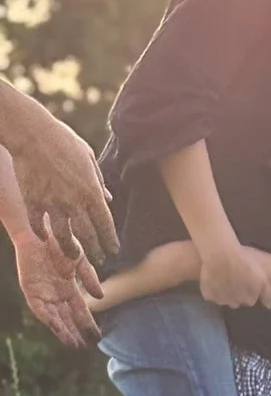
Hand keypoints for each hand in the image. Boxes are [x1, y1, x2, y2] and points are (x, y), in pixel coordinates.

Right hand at [9, 113, 117, 266]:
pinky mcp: (32, 201)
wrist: (33, 133)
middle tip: (99, 261)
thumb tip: (108, 198)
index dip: (110, 240)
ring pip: (63, 236)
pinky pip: (37, 224)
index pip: (105, 224)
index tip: (114, 251)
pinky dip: (41, 233)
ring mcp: (52, 203)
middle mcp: (74, 202)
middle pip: (87, 235)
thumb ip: (99, 181)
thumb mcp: (89, 159)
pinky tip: (44, 238)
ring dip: (70, 250)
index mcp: (91, 191)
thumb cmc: (64, 142)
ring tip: (74, 257)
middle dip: (95, 251)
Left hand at [14, 224, 102, 347]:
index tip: (97, 336)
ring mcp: (43, 292)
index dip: (88, 323)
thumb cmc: (62, 242)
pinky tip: (58, 328)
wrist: (41, 230)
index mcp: (69, 287)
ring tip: (73, 343)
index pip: (80, 310)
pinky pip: (40, 308)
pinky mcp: (31, 289)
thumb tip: (100, 297)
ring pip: (54, 316)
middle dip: (75, 331)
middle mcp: (56, 293)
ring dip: (63, 330)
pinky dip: (49, 318)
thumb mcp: (81, 261)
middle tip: (85, 346)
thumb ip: (90, 279)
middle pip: (67, 317)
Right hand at [198, 242, 270, 308]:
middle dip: (236, 294)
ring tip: (223, 278)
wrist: (221, 256)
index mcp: (249, 299)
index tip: (244, 281)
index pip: (249, 301)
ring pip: (224, 300)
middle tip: (233, 279)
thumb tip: (267, 307)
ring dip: (224, 293)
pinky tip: (213, 279)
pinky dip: (212, 290)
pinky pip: (211, 296)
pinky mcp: (208, 296)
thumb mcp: (262, 277)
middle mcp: (236, 303)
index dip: (247, 291)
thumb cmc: (244, 263)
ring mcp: (221, 301)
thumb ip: (266, 293)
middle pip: (236, 302)